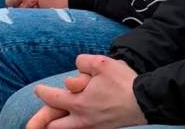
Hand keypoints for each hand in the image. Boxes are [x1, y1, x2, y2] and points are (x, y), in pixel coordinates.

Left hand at [27, 55, 144, 128]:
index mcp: (78, 103)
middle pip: (53, 126)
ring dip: (60, 125)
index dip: (42, 92)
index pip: (51, 98)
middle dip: (43, 121)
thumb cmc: (123, 82)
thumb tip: (76, 69)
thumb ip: (83, 62)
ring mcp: (93, 128)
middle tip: (38, 118)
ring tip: (55, 121)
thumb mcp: (101, 63)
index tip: (38, 89)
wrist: (146, 102)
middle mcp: (82, 120)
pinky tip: (75, 122)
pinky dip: (75, 127)